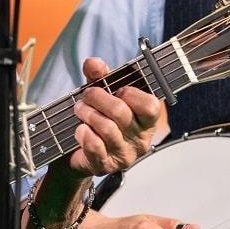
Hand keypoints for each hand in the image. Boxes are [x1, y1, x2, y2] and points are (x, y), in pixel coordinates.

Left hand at [60, 57, 165, 181]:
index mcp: (147, 121)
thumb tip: (93, 63)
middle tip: (86, 95)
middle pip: (121, 112)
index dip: (130, 93)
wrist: (79, 152)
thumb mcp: (101, 94)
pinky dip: (84, 133)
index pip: (150, 105)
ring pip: (107, 128)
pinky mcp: (106, 166)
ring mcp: (125, 155)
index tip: (116, 90)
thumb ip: (100, 76)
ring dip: (87, 114)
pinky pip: (95, 145)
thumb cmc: (99, 119)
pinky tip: (80, 129)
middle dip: (98, 98)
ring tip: (79, 109)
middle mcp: (141, 140)